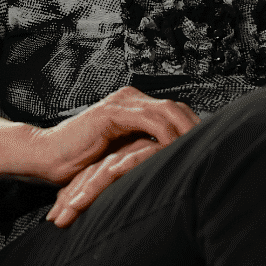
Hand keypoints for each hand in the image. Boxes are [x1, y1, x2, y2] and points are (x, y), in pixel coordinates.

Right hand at [25, 86, 198, 225]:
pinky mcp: (111, 113)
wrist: (47, 157)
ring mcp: (121, 103)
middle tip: (218, 152)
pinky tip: (176, 150)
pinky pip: (148, 121)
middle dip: (198, 129)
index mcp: (135, 105)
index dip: (196, 130)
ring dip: (187, 132)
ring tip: (202, 153)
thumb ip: (145, 152)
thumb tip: (178, 167)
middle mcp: (131, 99)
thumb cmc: (81, 162)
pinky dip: (166, 135)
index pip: (177, 112)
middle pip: (178, 108)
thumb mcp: (122, 155)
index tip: (215, 150)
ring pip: (168, 112)